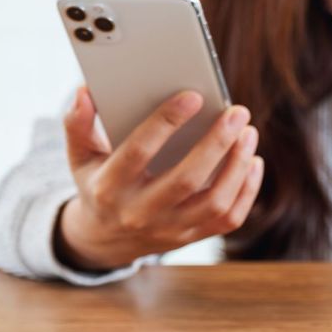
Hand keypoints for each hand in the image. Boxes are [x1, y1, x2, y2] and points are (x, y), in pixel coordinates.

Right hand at [54, 87, 263, 270]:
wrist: (106, 239)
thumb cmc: (99, 185)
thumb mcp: (81, 157)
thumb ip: (78, 124)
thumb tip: (84, 92)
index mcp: (109, 188)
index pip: (138, 152)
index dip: (165, 122)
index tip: (192, 95)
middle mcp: (140, 213)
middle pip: (185, 180)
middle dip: (216, 143)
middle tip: (237, 112)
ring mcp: (170, 230)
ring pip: (214, 203)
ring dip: (237, 166)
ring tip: (248, 133)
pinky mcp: (193, 237)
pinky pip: (229, 219)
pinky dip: (247, 189)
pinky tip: (253, 161)